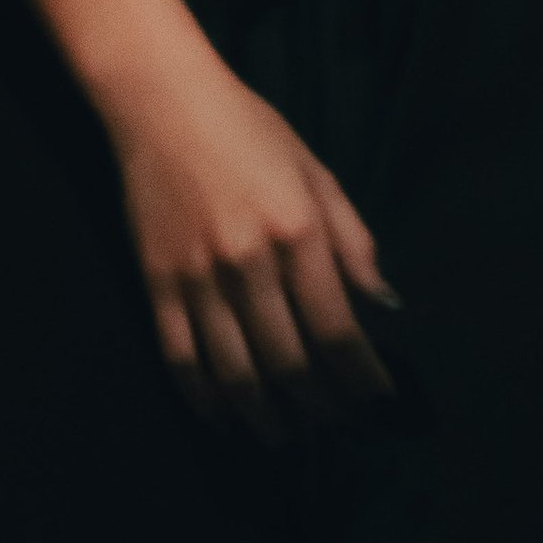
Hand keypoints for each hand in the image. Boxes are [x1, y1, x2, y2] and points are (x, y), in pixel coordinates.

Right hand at [107, 49, 397, 441]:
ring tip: (286, 434)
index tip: (378, 397)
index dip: (360, 373)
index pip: (336, 327)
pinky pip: (181, 360)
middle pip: (288, 361)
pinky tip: (225, 417)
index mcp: (298, 232)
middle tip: (338, 425)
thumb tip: (385, 306)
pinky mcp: (158, 288)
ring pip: (235, 374)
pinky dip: (205, 398)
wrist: (166, 108)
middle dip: (320, 404)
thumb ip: (354, 242)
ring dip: (264, 415)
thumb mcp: (318, 174)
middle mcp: (250, 263)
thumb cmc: (253, 133)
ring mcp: (199, 280)